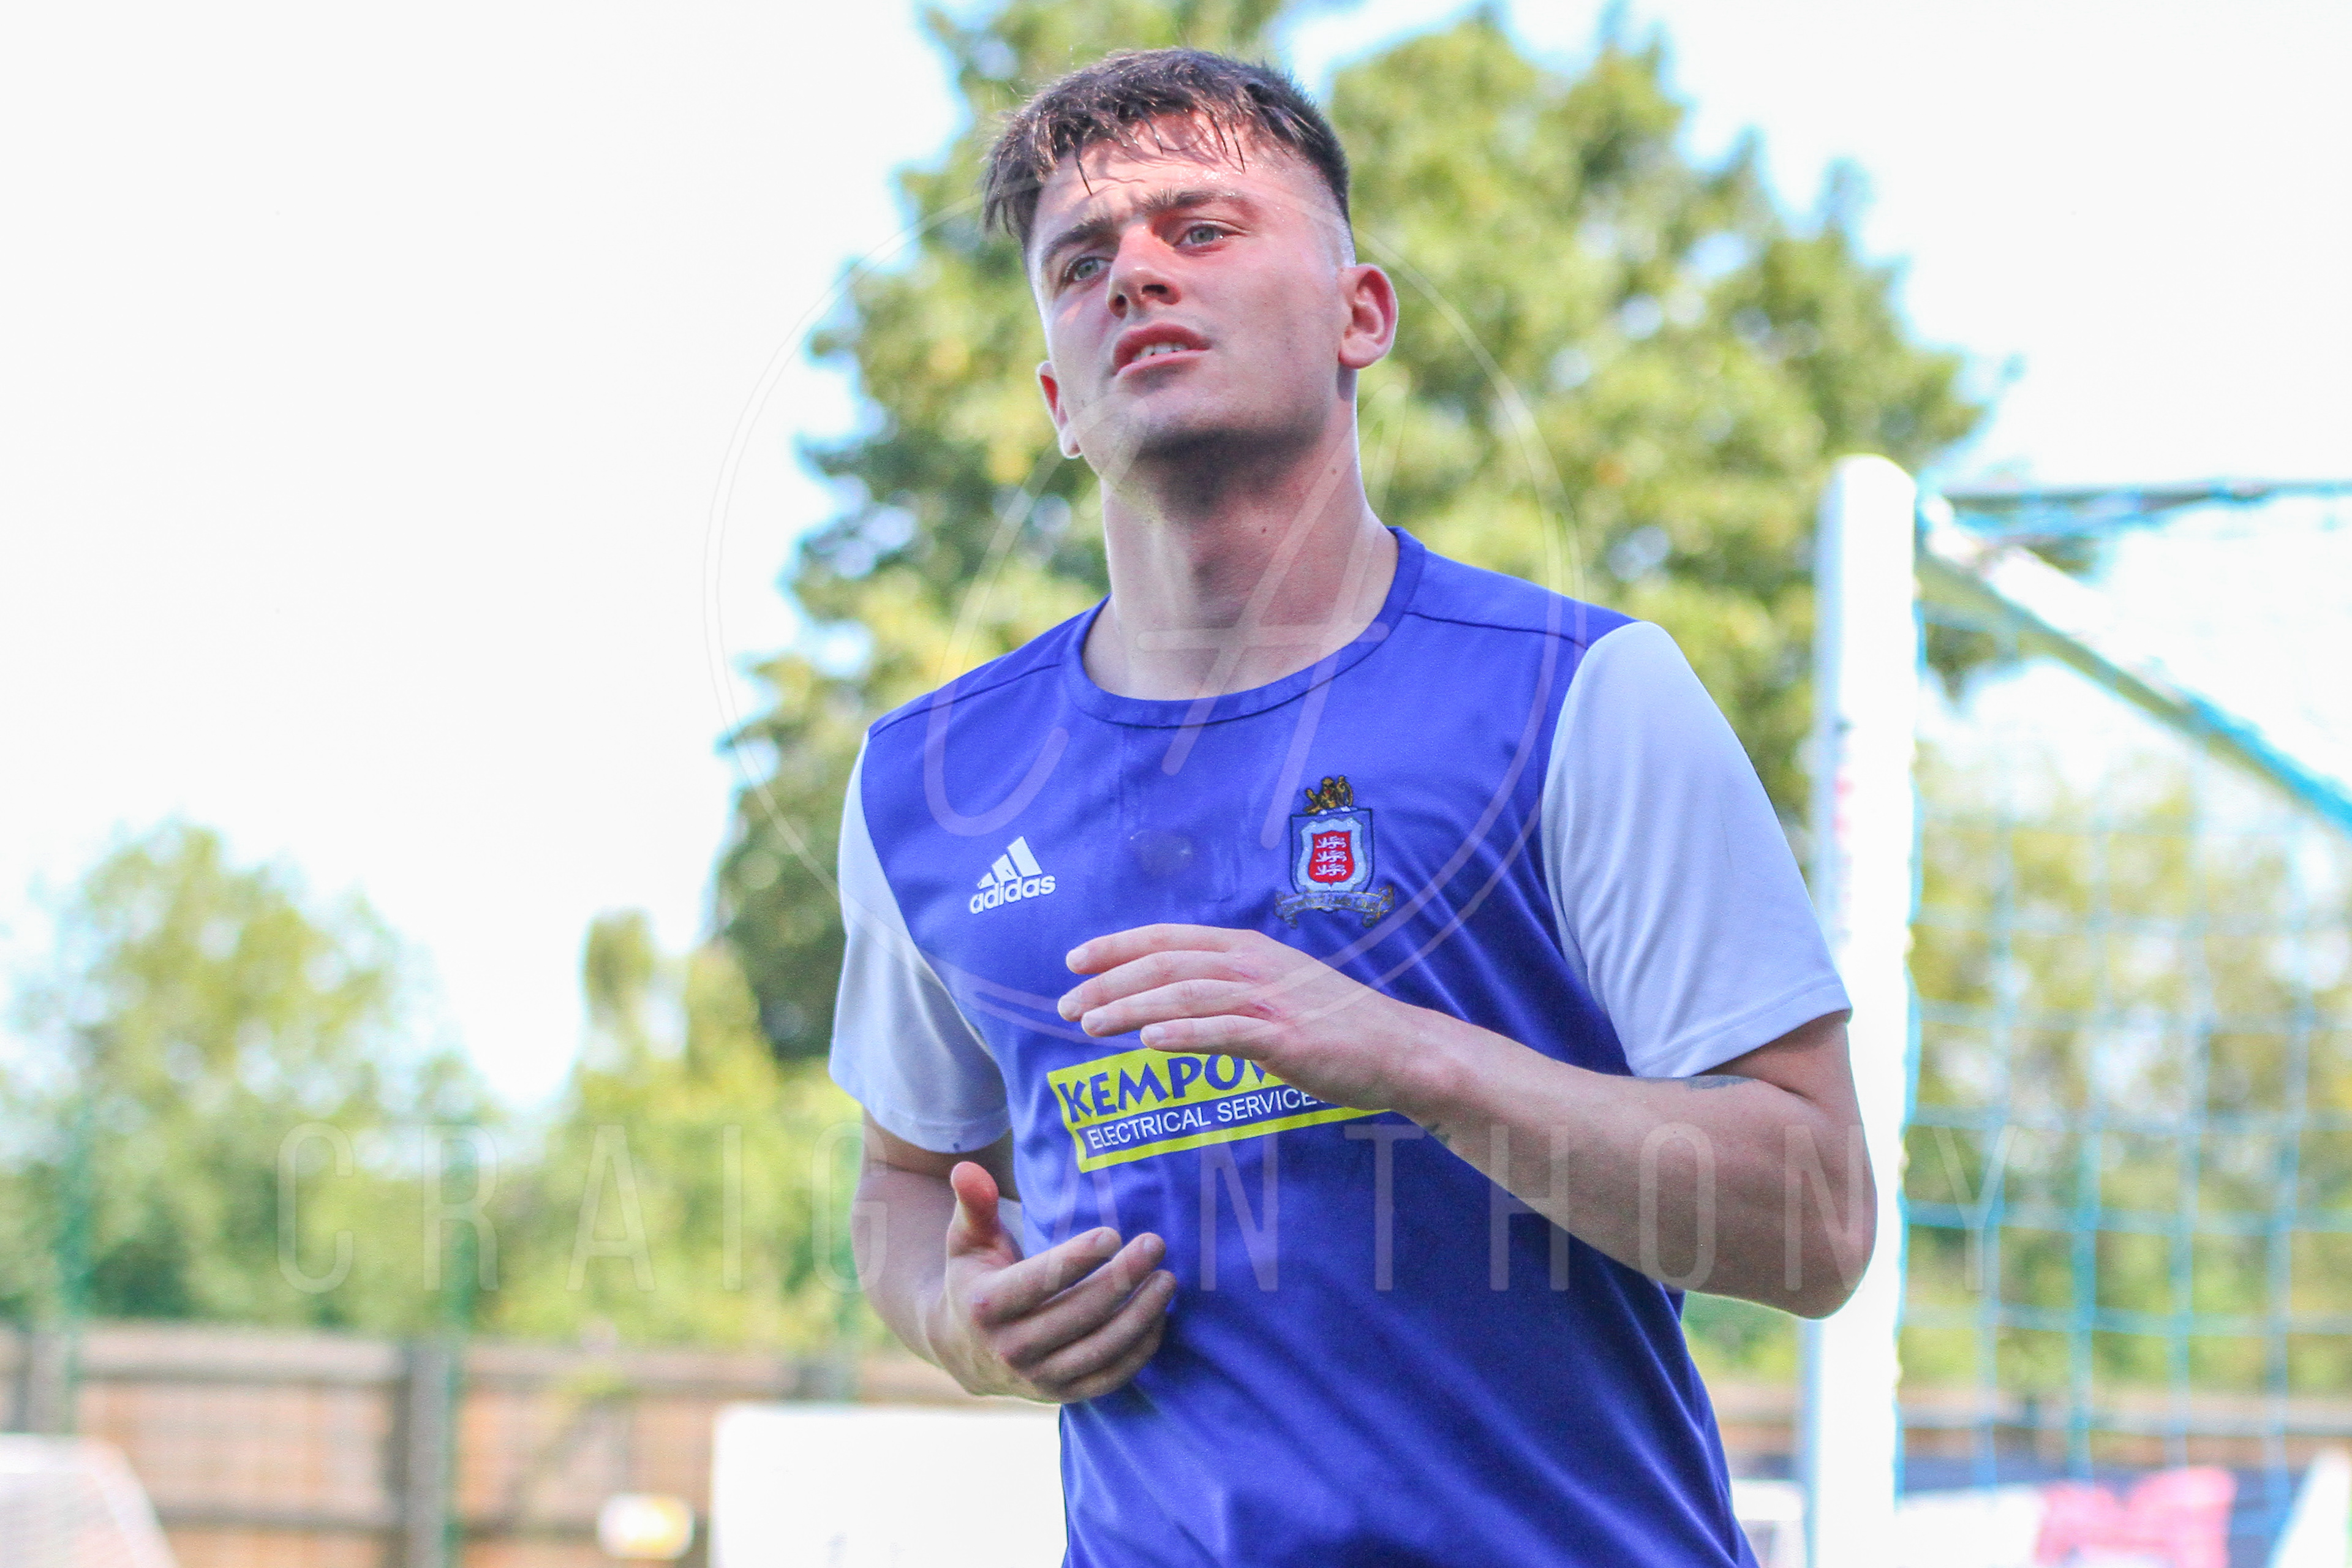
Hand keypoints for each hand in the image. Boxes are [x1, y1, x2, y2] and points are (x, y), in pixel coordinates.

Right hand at [922, 1161, 1175, 1402]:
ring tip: (1167, 1279)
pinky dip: (1140, 1350)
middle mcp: (1010, 1349)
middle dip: (1123, 1278)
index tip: (1113, 1234)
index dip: (1077, 1259)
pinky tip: (1159, 1317)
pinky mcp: (1062, 1395)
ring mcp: (1038, 1378)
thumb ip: (974, 1203)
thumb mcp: (967, 1240)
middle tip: (1155, 1245)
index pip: (1039, 1282)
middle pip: (1079, 1314)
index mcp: (986, 1306)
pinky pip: (1110, 1377)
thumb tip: (967, 1167)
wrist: (964, 1349)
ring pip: (1100, 1349)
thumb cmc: (975, 1278)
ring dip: (1141, 1315)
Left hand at [1057, 924, 1462, 1115]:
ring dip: (1131, 1009)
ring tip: (1088, 1025)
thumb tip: (1169, 1006)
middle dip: (1109, 983)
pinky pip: (1225, 1032)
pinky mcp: (1286, 1037)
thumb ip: (1225, 990)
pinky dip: (1184, 1035)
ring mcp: (1269, 999)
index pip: (1168, 939)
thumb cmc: (1333, 1023)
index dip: (1117, 946)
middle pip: (1165, 965)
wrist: (1399, 1049)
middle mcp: (1252, 964)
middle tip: (1065, 1005)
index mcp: (1247, 948)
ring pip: (1184, 996)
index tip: (1073, 961)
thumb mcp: (1275, 991)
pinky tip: (1149, 1042)